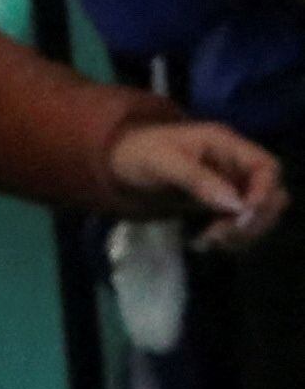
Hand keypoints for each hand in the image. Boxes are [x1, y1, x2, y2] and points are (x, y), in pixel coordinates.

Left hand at [105, 118, 288, 249]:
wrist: (118, 164)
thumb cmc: (139, 153)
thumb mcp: (164, 162)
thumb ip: (199, 181)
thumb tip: (235, 205)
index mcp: (227, 145)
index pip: (267, 167)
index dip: (264, 193)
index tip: (241, 216)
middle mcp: (235, 166)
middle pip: (270, 196)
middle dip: (252, 220)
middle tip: (219, 236)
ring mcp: (230, 187)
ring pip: (258, 216)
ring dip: (241, 235)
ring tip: (206, 242)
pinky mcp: (220, 206)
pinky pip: (239, 226)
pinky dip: (229, 239)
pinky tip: (201, 243)